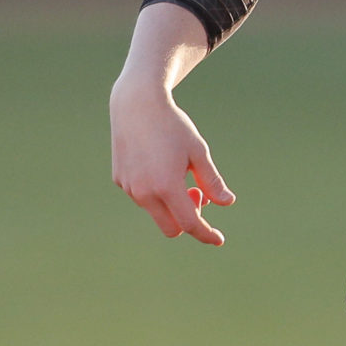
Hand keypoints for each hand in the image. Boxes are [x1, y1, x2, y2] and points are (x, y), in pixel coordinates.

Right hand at [110, 83, 235, 245]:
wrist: (136, 105)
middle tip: (198, 192)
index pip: (189, 223)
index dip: (206, 233)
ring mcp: (128, 188)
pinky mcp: (119, 180)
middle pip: (171, 227)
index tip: (219, 239)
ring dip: (172, 203)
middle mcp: (144, 192)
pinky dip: (156, 192)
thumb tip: (227, 203)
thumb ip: (212, 181)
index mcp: (167, 186)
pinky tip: (160, 166)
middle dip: (189, 218)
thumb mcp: (199, 152)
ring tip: (181, 175)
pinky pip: (142, 197)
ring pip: (156, 212)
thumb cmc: (173, 127)